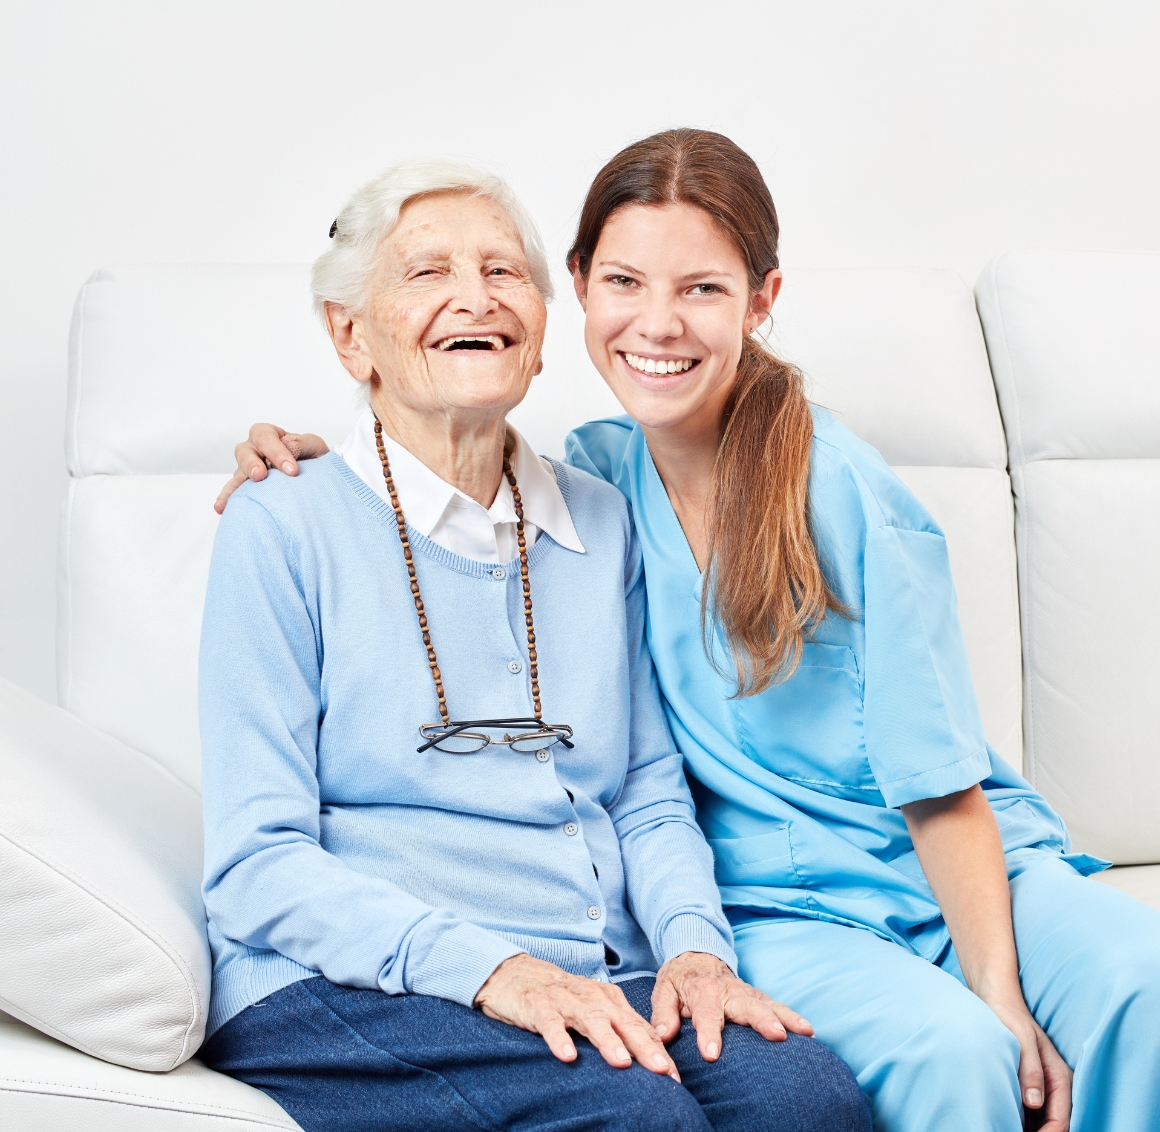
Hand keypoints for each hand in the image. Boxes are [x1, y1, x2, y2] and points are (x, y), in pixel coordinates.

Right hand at [214, 423, 329, 513]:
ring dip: (234, 485)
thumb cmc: (312, 457)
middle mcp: (254, 450)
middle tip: (261, 476)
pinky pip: (234, 492)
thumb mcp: (313, 445)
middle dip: (252, 464)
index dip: (276, 452)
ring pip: (237, 473)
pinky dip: (228, 499)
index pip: (266, 437)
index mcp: (269, 435)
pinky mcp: (246, 487)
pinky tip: (222, 509)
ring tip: (232, 498)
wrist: (316, 477)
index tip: (292, 471)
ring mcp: (247, 469)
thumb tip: (290, 446)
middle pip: (245, 452)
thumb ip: (303, 443)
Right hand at [474, 953, 680, 1078]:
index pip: (638, 1028)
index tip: (675, 1078)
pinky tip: (567, 1056)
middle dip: (644, 1047)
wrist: (514, 975)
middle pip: (622, 1022)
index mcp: (608, 999)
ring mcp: (565, 1000)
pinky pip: (550, 1022)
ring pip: (591, 1019)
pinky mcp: (538, 1005)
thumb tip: (651, 1058)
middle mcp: (591, 997)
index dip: (658, 1052)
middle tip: (663, 1070)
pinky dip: (559, 1038)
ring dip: (607, 1040)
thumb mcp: (592, 1011)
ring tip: (622, 1063)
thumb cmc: (560, 999)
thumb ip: (618, 1029)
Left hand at [651, 951, 813, 1061]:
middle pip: (747, 1006)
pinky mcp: (756, 996)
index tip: (711, 1054)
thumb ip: (662, 1013)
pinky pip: (776, 1005)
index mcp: (702, 991)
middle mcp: (728, 990)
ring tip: (805, 1031)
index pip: (706, 1014)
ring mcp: (745, 992)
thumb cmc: (679, 978)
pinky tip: (808, 1030)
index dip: (709, 1033)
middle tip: (776, 1036)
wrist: (695, 952)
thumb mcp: (663, 990)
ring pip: (768, 1004)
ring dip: (786, 1017)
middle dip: (762, 1021)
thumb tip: (663, 1035)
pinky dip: (792, 1016)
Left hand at [984, 994, 1071, 1131]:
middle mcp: (1054, 1087)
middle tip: (1004, 1130)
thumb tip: (1034, 1102)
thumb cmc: (1010, 1016)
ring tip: (1001, 1126)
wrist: (997, 1000)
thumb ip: (1030, 1069)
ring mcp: (1041, 1088)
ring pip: (1039, 1122)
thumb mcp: (1021, 1038)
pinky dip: (1018, 1120)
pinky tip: (1001, 1120)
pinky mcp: (1026, 1086)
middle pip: (1051, 1125)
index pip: (1060, 1120)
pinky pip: (1027, 1113)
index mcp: (1060, 1078)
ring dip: (1026, 1128)